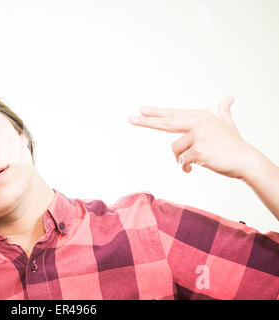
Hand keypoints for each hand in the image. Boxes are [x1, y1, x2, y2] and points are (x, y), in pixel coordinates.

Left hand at [128, 97, 260, 179]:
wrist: (246, 161)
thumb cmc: (234, 145)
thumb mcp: (228, 125)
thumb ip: (224, 112)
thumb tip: (229, 98)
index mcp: (201, 116)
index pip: (173, 115)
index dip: (156, 113)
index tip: (141, 110)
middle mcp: (198, 122)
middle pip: (166, 122)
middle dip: (146, 121)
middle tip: (129, 118)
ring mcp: (198, 135)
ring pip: (175, 149)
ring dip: (181, 159)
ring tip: (195, 162)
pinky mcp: (198, 149)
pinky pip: (181, 161)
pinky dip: (185, 167)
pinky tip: (194, 169)